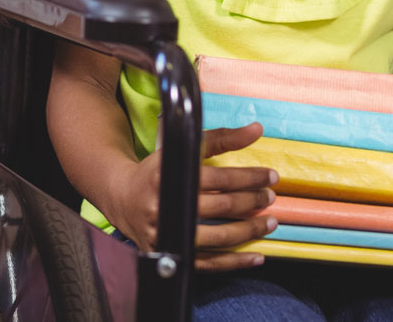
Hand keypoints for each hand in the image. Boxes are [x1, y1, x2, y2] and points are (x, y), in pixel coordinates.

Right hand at [105, 122, 277, 271]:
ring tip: (269, 222)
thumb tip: (256, 130)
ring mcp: (170, 232)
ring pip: (219, 237)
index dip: (249, 177)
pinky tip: (256, 255)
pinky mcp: (171, 252)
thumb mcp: (181, 148)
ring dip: (250, 230)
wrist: (122, 198)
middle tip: (271, 197)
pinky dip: (235, 262)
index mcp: (171, 174)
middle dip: (253, 201)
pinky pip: (209, 263)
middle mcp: (169, 204)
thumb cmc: (157, 170)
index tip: (270, 176)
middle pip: (222, 206)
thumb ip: (219, 139)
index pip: (219, 177)